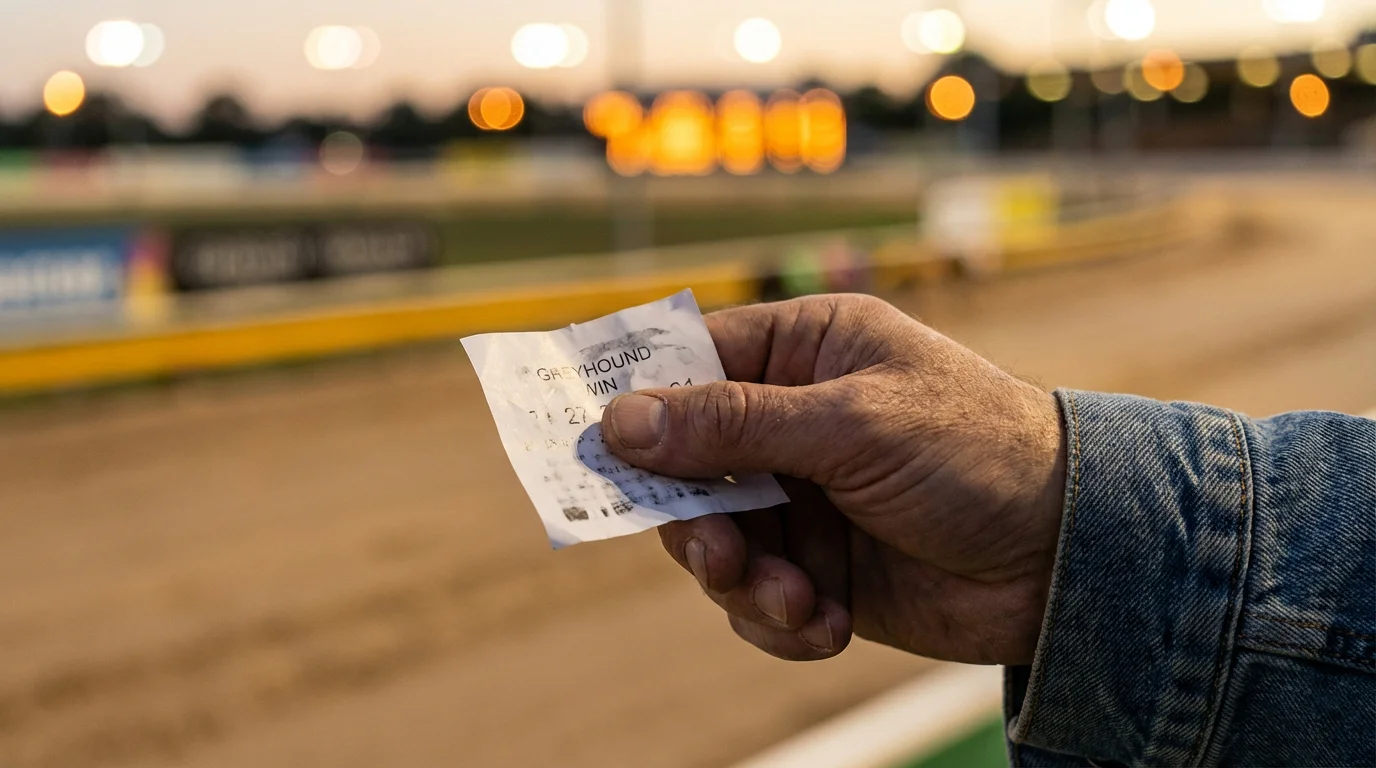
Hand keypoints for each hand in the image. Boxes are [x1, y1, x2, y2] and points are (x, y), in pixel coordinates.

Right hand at [600, 294, 1065, 664]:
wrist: (1069, 558)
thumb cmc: (978, 453)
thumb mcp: (853, 425)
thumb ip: (734, 425)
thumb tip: (621, 422)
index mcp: (804, 351)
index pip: (691, 362)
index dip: (637, 402)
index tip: (591, 447)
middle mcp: (793, 421)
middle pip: (685, 464)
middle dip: (695, 518)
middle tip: (716, 551)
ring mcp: (803, 498)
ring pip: (713, 540)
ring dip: (741, 579)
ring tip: (790, 597)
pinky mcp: (817, 567)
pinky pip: (755, 597)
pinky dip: (778, 618)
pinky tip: (827, 625)